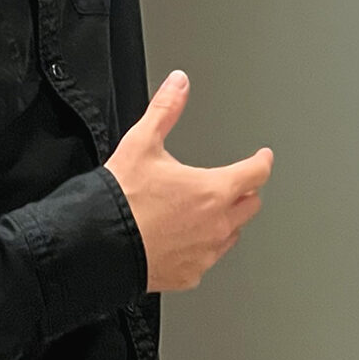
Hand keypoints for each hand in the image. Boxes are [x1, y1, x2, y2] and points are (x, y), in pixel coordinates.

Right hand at [102, 71, 271, 292]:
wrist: (95, 245)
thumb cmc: (120, 200)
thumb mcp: (142, 143)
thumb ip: (165, 109)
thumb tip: (178, 84)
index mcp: (213, 191)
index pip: (256, 173)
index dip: (262, 161)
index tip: (262, 157)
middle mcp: (216, 225)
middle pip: (249, 206)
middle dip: (245, 191)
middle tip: (234, 183)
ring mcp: (204, 254)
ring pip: (231, 235)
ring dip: (226, 221)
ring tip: (205, 211)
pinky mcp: (188, 276)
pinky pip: (207, 260)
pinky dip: (202, 248)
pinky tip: (185, 240)